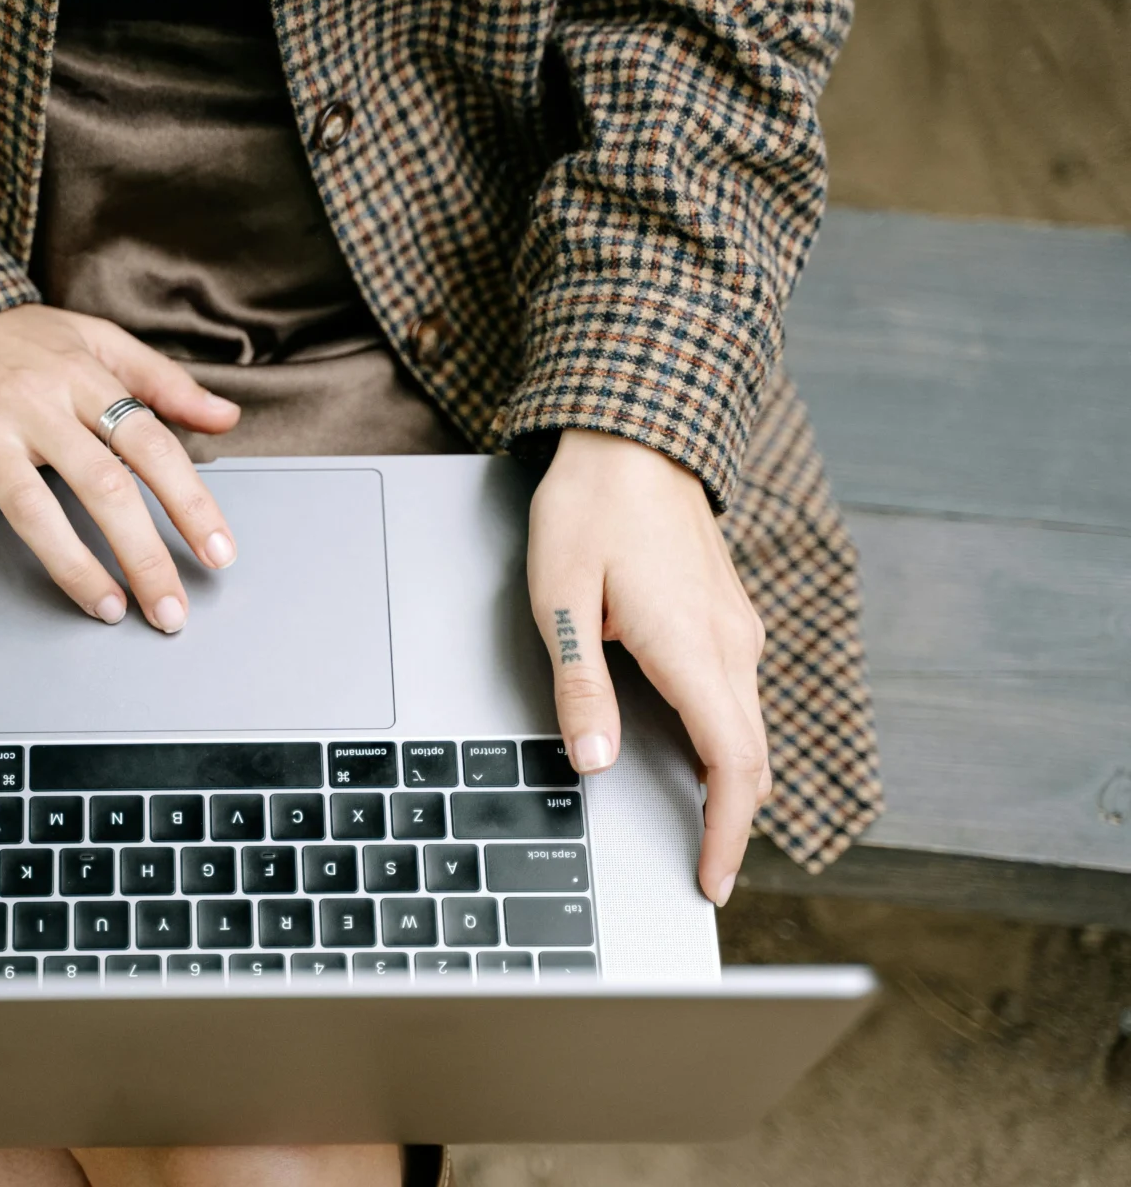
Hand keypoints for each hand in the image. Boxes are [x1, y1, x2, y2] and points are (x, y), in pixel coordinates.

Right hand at [0, 303, 240, 631]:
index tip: (218, 551)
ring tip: (108, 608)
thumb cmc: (12, 338)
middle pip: (102, 486)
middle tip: (169, 609)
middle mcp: (33, 407)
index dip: (190, 502)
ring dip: (74, 568)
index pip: (150, 445)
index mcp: (80, 379)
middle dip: (143, 555)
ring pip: (32, 510)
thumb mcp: (95, 339)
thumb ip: (161, 381)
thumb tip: (226, 416)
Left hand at [526, 429, 770, 906]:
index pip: (733, 765)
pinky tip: (693, 755)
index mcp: (694, 646)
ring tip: (696, 825)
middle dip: (731, 821)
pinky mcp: (729, 615)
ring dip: (730, 781)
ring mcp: (738, 627)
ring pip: (750, 728)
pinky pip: (739, 696)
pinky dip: (727, 741)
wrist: (634, 434)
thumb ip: (580, 683)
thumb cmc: (590, 506)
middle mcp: (733, 643)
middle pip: (752, 758)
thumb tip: (593, 761)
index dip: (725, 833)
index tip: (711, 880)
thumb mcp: (562, 597)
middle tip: (700, 871)